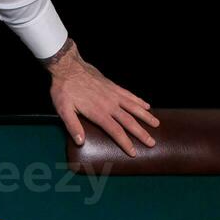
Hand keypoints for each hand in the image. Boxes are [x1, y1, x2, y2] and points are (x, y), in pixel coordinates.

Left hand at [46, 39, 158, 156]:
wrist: (68, 66)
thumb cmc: (64, 89)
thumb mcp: (63, 109)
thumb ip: (72, 126)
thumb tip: (80, 142)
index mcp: (98, 112)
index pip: (116, 131)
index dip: (125, 143)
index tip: (134, 152)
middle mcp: (109, 104)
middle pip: (129, 121)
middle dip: (141, 133)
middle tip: (152, 143)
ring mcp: (113, 94)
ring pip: (134, 107)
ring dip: (146, 116)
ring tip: (156, 124)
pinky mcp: (113, 86)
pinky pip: (130, 95)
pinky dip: (139, 101)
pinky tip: (147, 106)